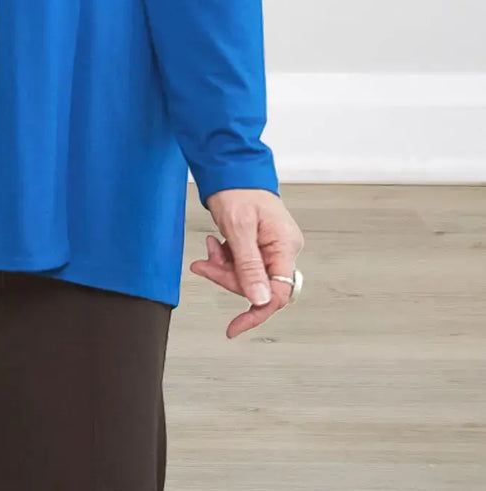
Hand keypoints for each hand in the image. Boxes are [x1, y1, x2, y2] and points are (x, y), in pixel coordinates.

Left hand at [190, 187, 303, 338]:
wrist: (230, 164)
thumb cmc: (237, 188)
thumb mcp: (238, 228)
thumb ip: (248, 266)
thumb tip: (259, 301)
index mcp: (285, 245)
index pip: (278, 293)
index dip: (256, 312)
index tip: (235, 327)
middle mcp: (284, 248)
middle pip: (259, 285)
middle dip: (228, 278)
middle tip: (205, 266)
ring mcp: (273, 246)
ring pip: (248, 275)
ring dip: (224, 267)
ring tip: (210, 249)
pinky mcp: (261, 243)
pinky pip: (244, 263)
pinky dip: (226, 258)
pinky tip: (215, 245)